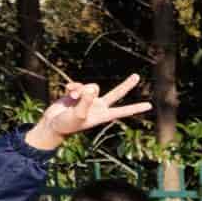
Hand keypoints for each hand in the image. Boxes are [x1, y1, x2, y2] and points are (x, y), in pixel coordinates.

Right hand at [26, 77, 151, 151]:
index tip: (149, 106)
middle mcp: (99, 106)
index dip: (135, 108)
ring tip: (73, 98)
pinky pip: (79, 84)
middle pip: (116, 93)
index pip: (123, 111)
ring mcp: (89, 99)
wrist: (52, 124)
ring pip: (91, 86)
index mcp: (103, 115)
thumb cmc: (66, 124)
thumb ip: (86, 101)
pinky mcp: (78, 94)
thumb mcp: (78, 114)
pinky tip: (67, 92)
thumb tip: (92, 87)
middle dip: (126, 85)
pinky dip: (73, 87)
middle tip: (137, 76)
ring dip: (81, 89)